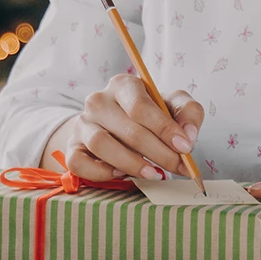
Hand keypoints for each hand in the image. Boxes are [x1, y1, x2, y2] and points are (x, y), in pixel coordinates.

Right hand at [43, 72, 202, 182]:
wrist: (116, 125)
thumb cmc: (149, 115)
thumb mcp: (172, 105)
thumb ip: (188, 112)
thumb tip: (188, 135)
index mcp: (123, 85)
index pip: (141, 106)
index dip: (165, 129)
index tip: (185, 147)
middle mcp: (98, 101)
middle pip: (128, 129)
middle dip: (159, 153)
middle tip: (177, 167)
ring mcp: (82, 123)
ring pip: (101, 144)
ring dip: (131, 164)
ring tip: (154, 174)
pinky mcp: (72, 146)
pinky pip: (78, 163)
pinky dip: (100, 172)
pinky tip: (120, 174)